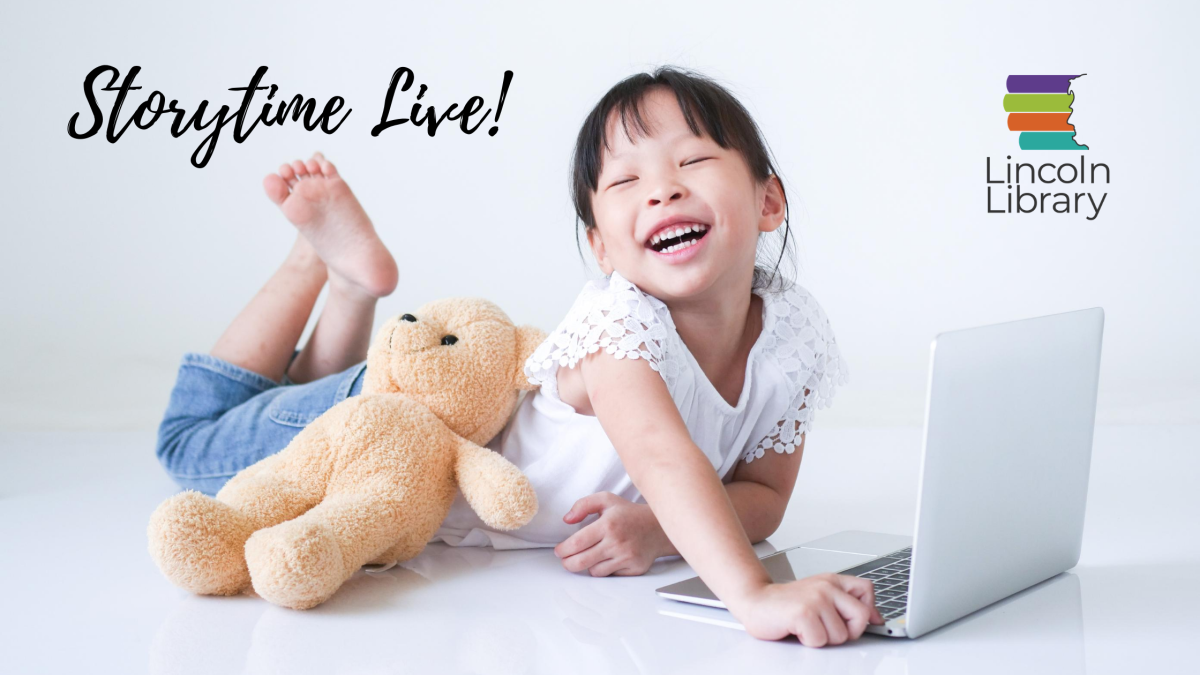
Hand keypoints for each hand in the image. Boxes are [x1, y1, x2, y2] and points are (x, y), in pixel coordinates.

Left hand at [553, 491, 668, 576]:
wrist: (657, 528)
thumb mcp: (606, 499)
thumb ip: (583, 505)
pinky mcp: (634, 569)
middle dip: (567, 563)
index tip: (559, 551)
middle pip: (581, 562)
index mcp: (608, 524)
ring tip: (589, 556)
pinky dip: (604, 569)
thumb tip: (567, 519)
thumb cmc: (628, 514)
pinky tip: (606, 559)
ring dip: (587, 565)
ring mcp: (626, 557)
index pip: (576, 543)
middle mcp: (617, 542)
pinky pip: (609, 575)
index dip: (562, 550)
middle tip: (565, 560)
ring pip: (594, 571)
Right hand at [731, 574, 884, 645]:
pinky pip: (820, 641)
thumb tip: (875, 618)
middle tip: (826, 628)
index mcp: (832, 581)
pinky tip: (797, 630)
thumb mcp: (819, 596)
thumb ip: (845, 603)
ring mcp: (815, 599)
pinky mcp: (803, 613)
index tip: (855, 621)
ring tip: (807, 627)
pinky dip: (808, 641)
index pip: (867, 590)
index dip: (867, 610)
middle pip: (860, 617)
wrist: (755, 601)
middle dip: (846, 631)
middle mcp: (826, 587)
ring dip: (822, 638)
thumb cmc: (786, 603)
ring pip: (840, 635)